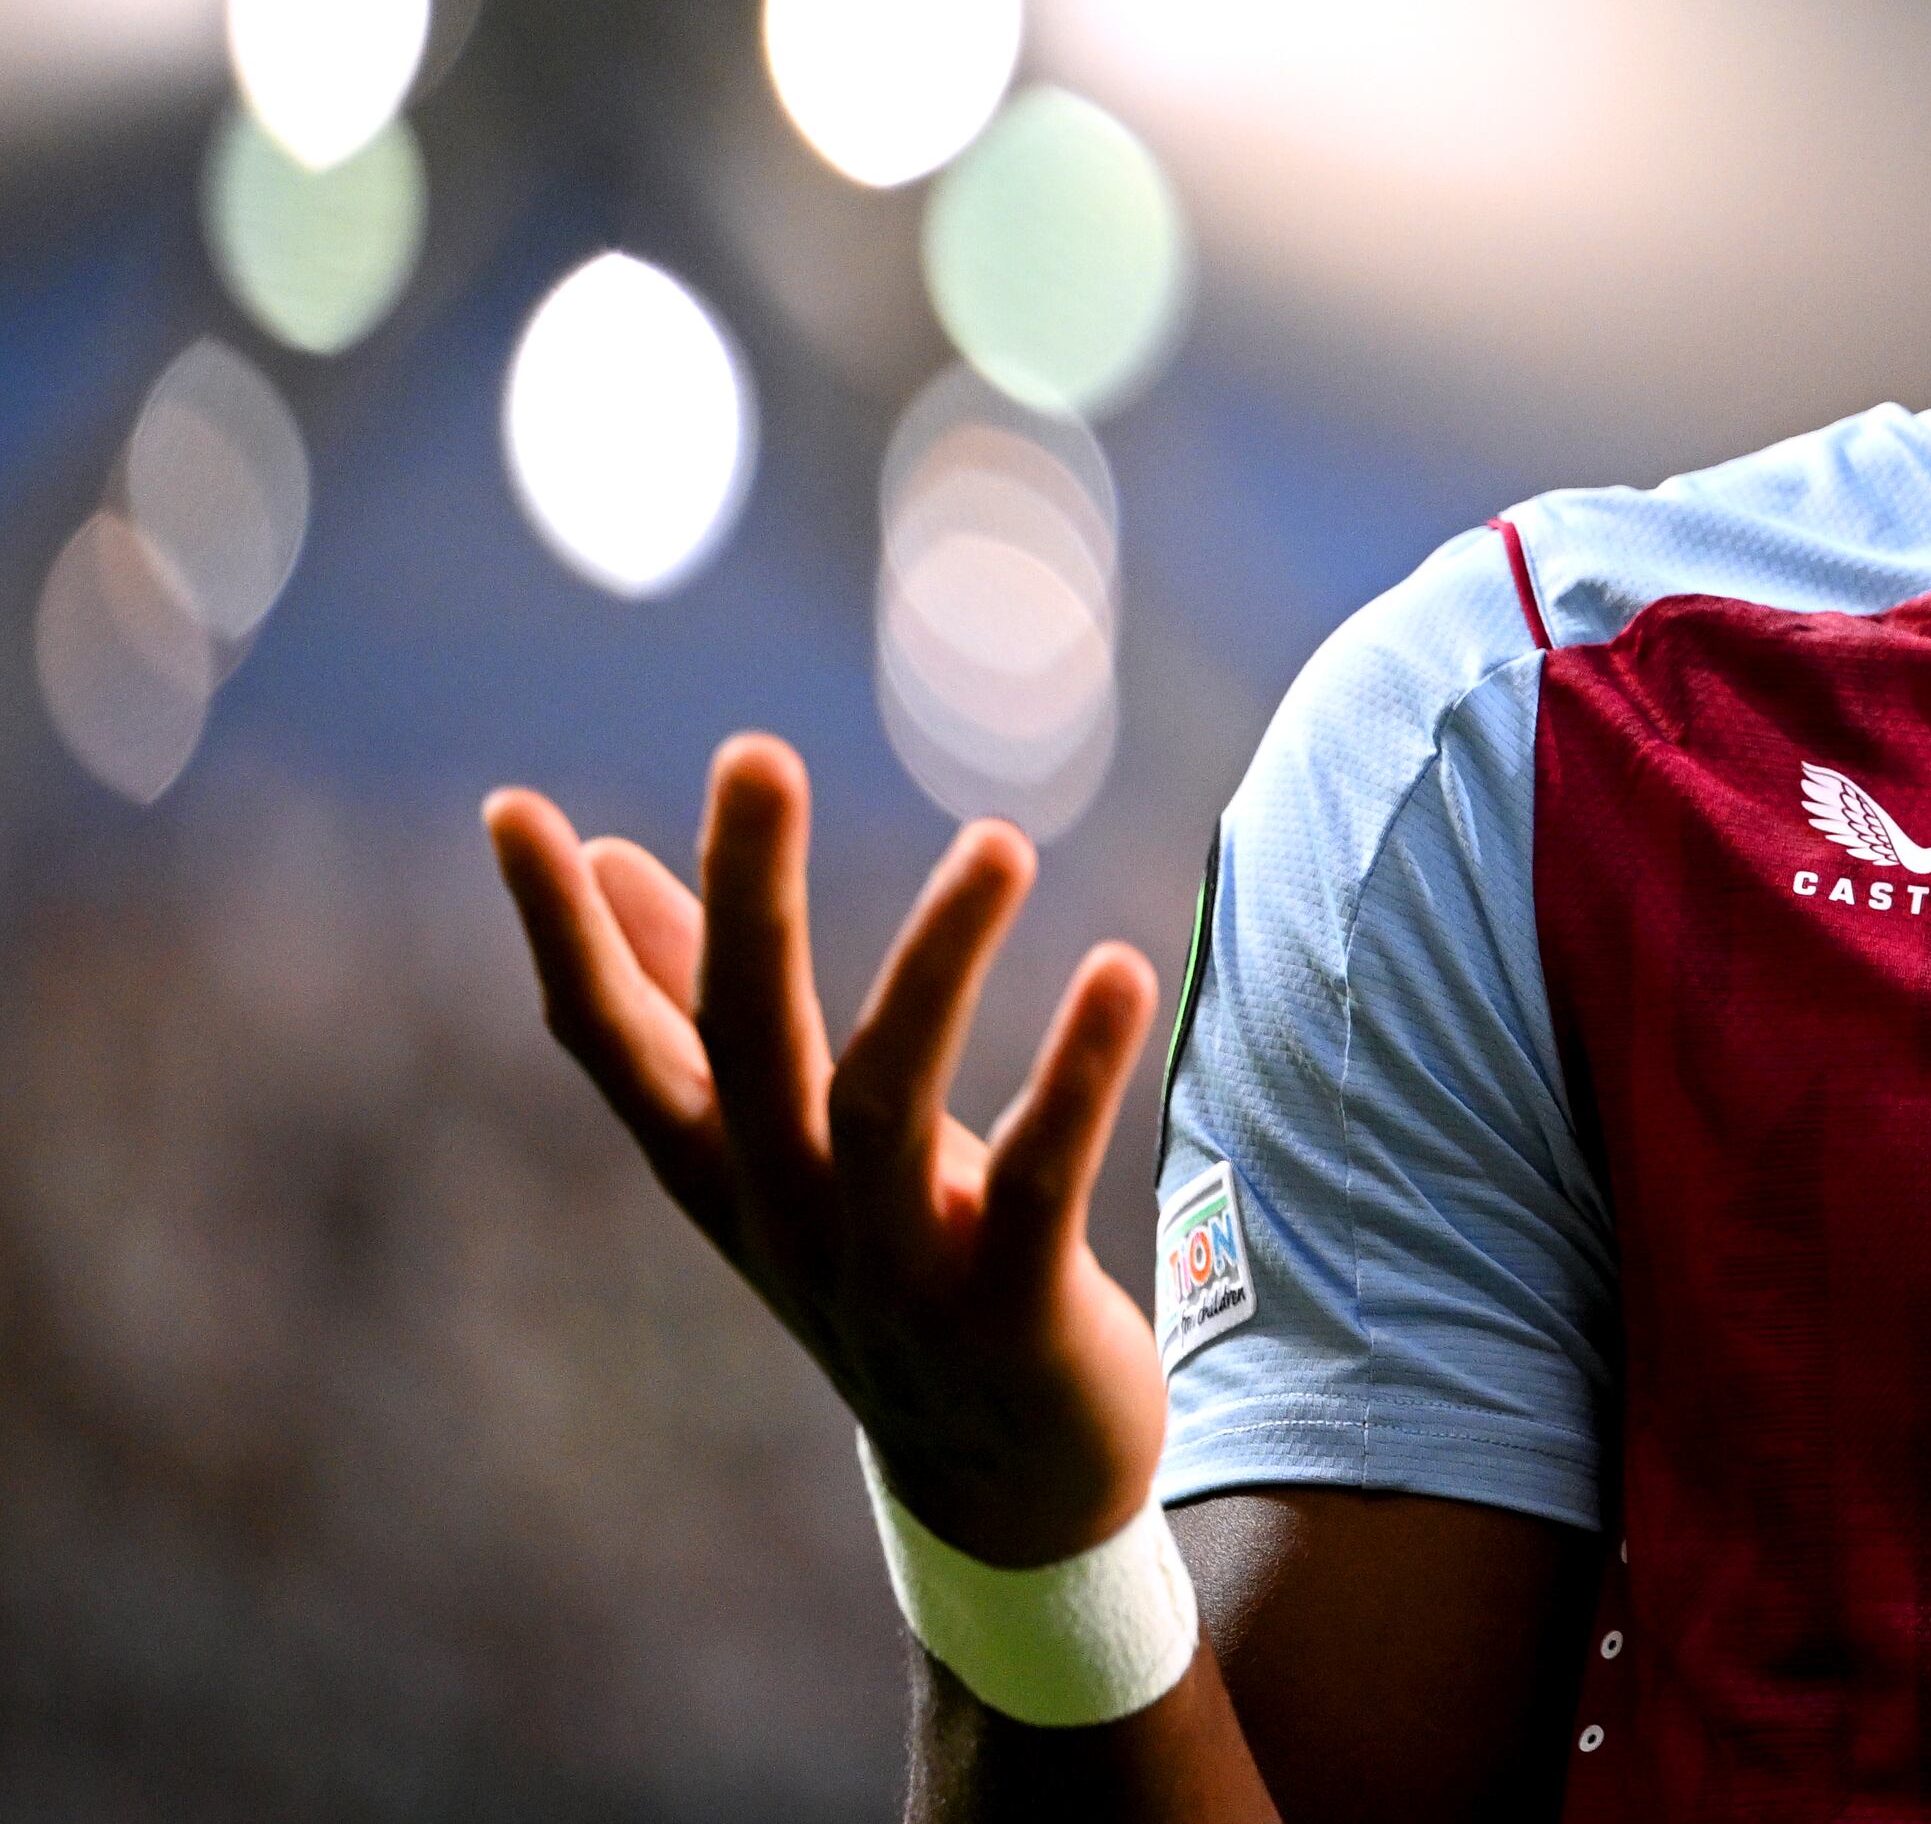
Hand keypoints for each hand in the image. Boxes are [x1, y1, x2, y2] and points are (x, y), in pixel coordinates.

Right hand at [484, 735, 1166, 1565]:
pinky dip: (1075, 1076)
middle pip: (747, 1045)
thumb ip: (695, 1002)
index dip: (560, 936)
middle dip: (747, 899)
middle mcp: (787, 1214)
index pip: (612, 1042)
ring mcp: (892, 1269)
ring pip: (886, 1104)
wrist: (1008, 1483)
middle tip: (754, 753)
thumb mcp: (785, 1142)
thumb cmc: (894, 1264)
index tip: (510, 810)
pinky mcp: (1011, 1308)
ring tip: (1000, 839)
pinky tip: (1115, 970)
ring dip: (935, 965)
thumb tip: (612, 856)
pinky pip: (1039, 1182)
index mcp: (724, 1168)